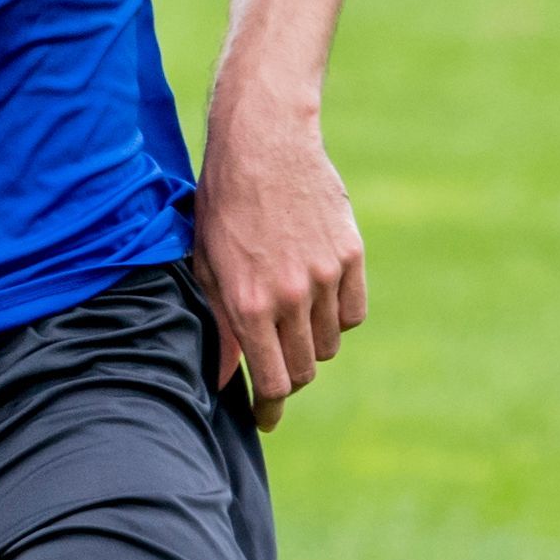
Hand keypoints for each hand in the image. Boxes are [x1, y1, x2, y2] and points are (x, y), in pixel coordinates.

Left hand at [193, 98, 364, 424]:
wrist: (263, 143)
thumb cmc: (222, 204)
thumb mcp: (206, 266)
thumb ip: (218, 324)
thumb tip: (223, 377)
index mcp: (248, 304)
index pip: (272, 381)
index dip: (268, 406)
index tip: (264, 416)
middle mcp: (290, 297)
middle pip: (304, 369)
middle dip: (287, 378)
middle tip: (273, 369)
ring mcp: (325, 276)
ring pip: (329, 343)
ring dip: (310, 345)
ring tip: (290, 322)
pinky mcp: (351, 255)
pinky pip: (352, 312)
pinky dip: (337, 317)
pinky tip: (316, 301)